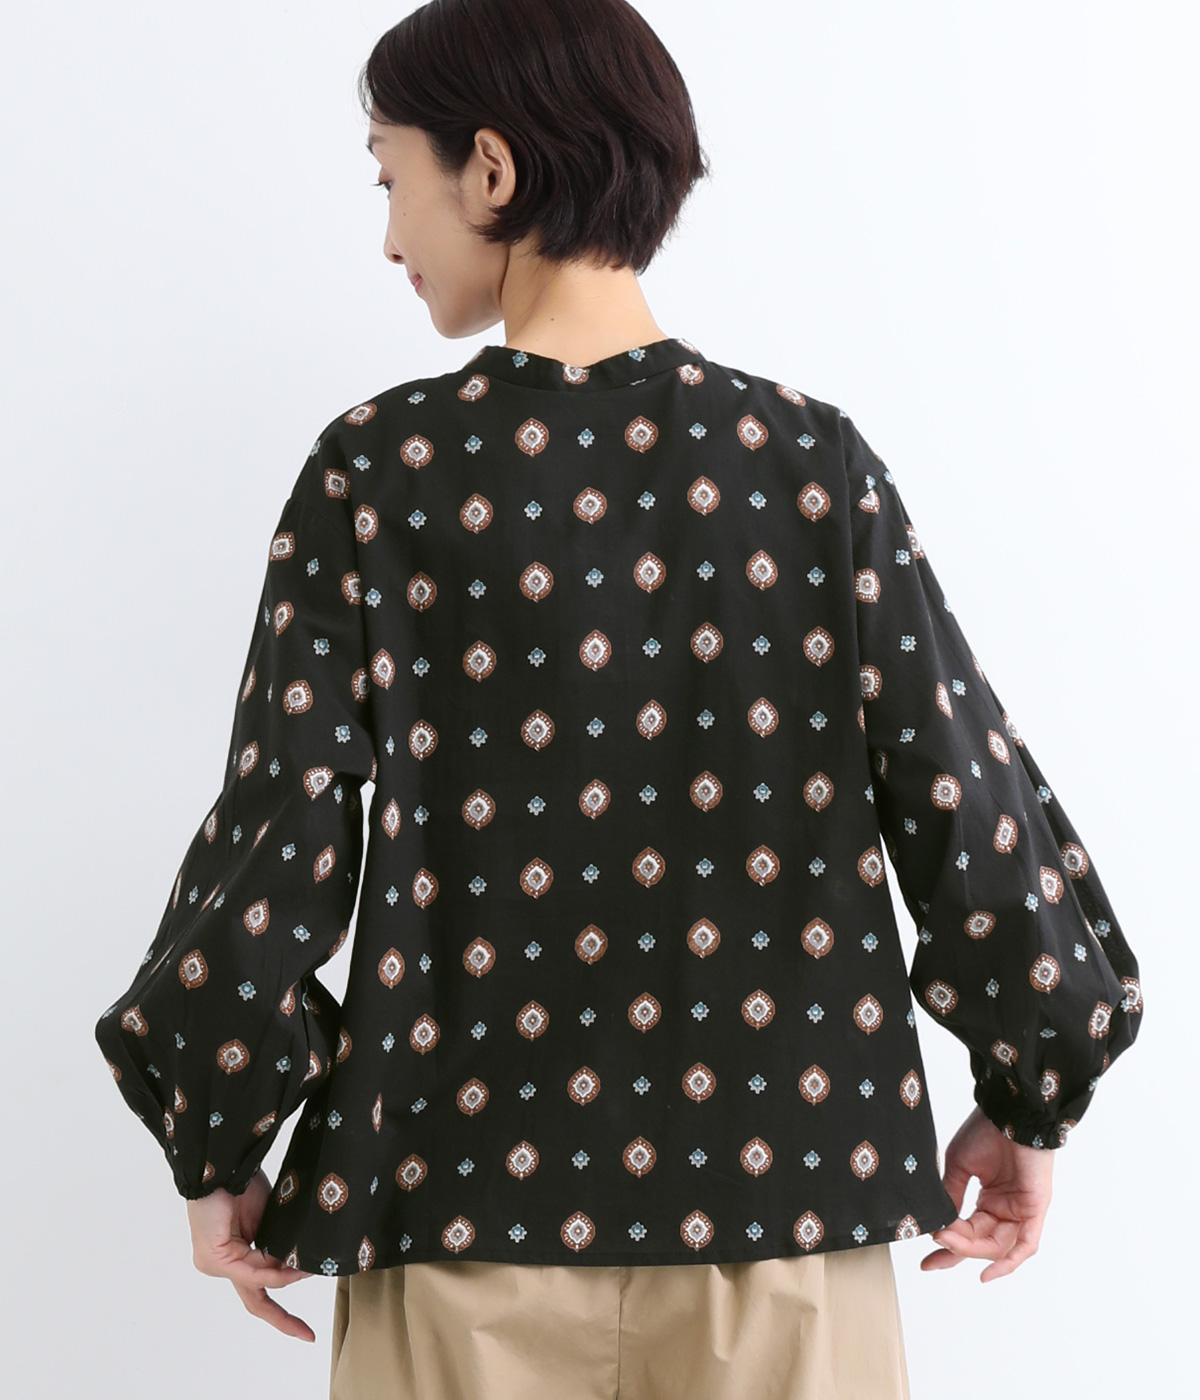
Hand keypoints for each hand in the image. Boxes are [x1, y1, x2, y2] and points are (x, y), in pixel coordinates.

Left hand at [186, 1169, 316, 1338]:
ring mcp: (215, 1264)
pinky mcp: (215, 1259)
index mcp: (232, 1253)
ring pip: (257, 1283)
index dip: (280, 1305)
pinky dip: (273, 1271)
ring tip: (310, 1268)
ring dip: (286, 1277)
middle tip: (307, 1334)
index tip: (304, 1325)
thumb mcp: (266, 1217)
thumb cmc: (241, 1181)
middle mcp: (221, 1263)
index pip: (257, 1286)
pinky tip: (292, 1268)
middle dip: (281, 1319)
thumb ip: (275, 1244)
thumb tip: (297, 1264)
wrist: (221, 1164)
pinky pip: (250, 1272)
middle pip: (254, 1299)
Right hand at [921, 1105, 1054, 1281]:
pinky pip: (1024, 1245)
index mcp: (989, 1198)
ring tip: (948, 1239)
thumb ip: (952, 1196)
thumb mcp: (959, 1165)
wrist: (1010, 1112)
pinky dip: (1008, 1263)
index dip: (947, 1247)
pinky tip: (987, 1272)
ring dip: (971, 1249)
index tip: (926, 1261)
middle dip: (956, 1248)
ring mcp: (1021, 1210)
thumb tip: (939, 1225)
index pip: (967, 1231)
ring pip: (998, 1246)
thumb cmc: (986, 1131)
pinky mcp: (1034, 1210)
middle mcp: (1005, 1208)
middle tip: (935, 1245)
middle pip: (980, 1241)